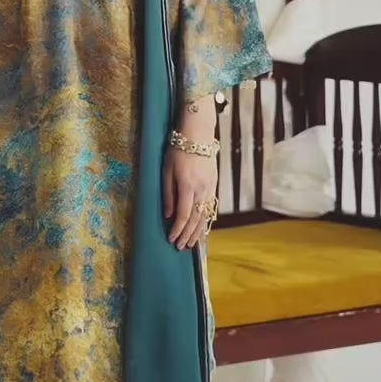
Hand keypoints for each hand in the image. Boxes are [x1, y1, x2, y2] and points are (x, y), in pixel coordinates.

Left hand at [163, 100, 216, 249]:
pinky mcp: (214, 183)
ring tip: (192, 244)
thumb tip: (168, 215)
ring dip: (199, 231)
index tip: (171, 240)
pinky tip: (203, 227)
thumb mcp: (166, 170)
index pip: (184, 215)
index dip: (177, 230)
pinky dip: (206, 219)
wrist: (198, 133)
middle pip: (196, 219)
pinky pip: (211, 206)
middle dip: (188, 235)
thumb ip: (168, 194)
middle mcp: (202, 189)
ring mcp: (210, 187)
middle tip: (181, 248)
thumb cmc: (178, 149)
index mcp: (188, 185)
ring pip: (205, 215)